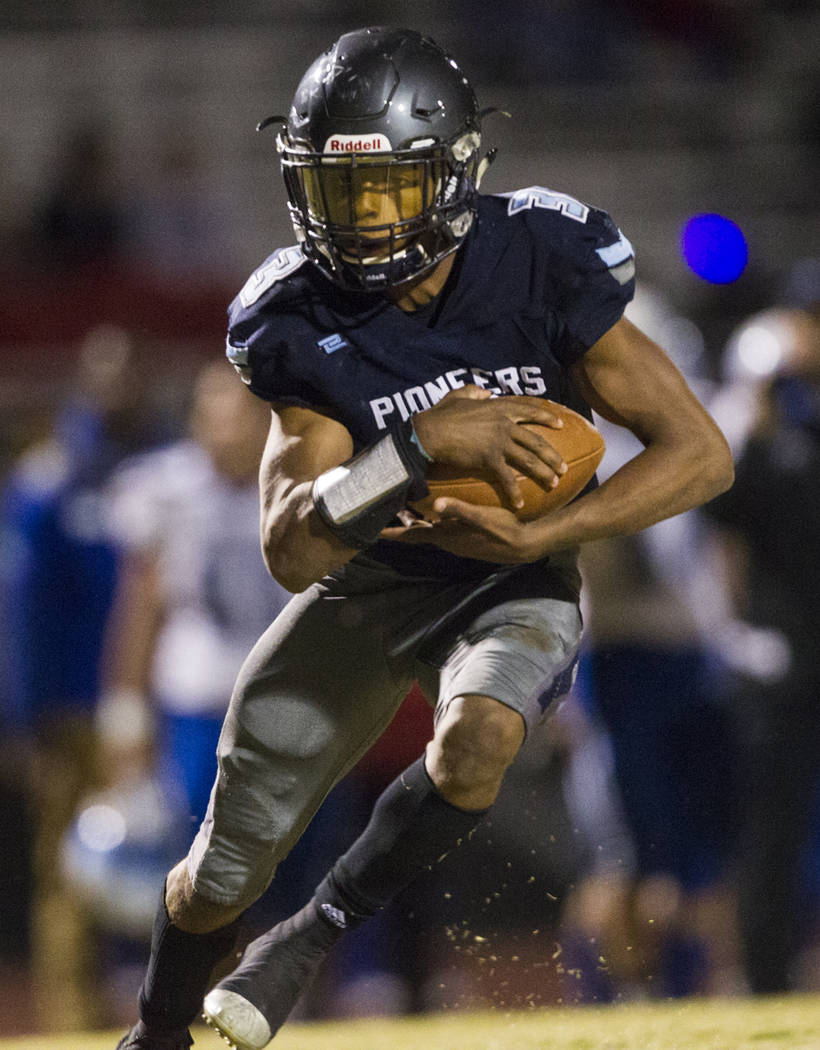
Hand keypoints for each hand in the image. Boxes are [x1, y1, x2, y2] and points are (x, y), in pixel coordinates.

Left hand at [383, 498, 547, 562]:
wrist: (523, 545)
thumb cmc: (503, 530)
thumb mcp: (482, 517)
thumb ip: (459, 510)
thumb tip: (436, 506)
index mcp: (446, 536)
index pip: (413, 535)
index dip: (393, 533)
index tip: (373, 532)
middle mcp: (448, 541)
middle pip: (417, 534)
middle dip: (400, 526)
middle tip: (383, 515)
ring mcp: (457, 542)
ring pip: (429, 532)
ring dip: (415, 524)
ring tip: (402, 511)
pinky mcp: (466, 539)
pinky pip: (442, 531)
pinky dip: (432, 523)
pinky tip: (435, 513)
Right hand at [412, 386, 566, 509]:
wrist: (430, 432)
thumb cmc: (441, 415)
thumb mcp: (459, 395)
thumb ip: (474, 392)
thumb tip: (485, 391)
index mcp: (499, 408)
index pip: (529, 411)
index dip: (547, 417)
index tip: (561, 424)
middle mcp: (504, 425)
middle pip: (536, 441)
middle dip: (552, 455)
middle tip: (564, 466)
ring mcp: (498, 442)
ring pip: (529, 459)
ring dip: (543, 472)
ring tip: (554, 483)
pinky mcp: (489, 458)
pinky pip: (507, 477)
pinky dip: (514, 492)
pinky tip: (520, 503)